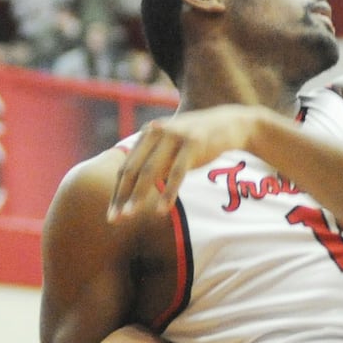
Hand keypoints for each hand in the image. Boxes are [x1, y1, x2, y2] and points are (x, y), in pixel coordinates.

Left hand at [108, 105, 266, 217]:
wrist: (230, 123)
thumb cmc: (197, 140)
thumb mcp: (172, 145)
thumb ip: (154, 159)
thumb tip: (134, 187)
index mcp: (148, 134)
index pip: (126, 167)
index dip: (117, 191)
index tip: (112, 214)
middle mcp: (157, 132)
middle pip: (133, 169)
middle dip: (122, 196)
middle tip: (115, 219)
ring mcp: (175, 136)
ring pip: (150, 171)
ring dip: (138, 195)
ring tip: (130, 215)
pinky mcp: (194, 143)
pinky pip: (177, 172)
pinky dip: (168, 192)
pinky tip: (162, 210)